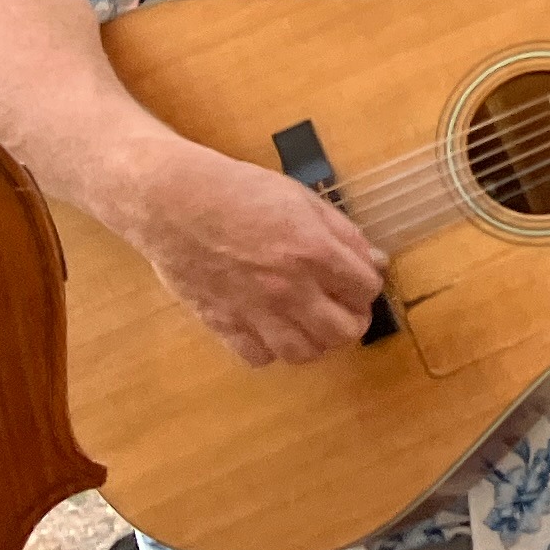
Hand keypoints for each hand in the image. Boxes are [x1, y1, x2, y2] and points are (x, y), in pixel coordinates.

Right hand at [110, 137, 384, 367]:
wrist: (174, 202)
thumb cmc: (242, 192)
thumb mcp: (304, 201)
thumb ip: (344, 235)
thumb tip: (375, 262)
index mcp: (315, 252)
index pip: (366, 290)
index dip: (367, 286)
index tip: (358, 280)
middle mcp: (289, 288)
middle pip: (343, 332)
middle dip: (351, 320)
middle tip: (342, 308)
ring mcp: (254, 310)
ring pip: (303, 353)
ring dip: (315, 341)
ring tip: (310, 323)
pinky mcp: (222, 322)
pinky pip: (258, 357)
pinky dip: (270, 349)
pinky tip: (270, 329)